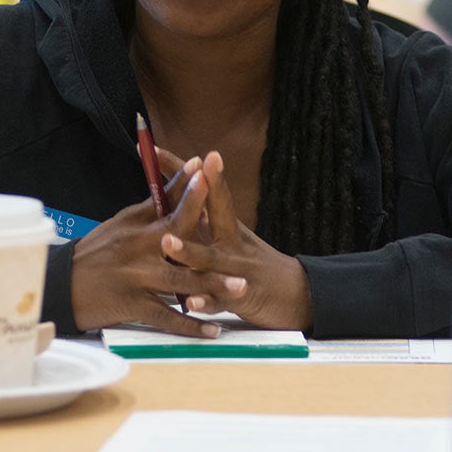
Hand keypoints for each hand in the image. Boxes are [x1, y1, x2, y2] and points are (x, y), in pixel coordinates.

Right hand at [67, 156, 249, 336]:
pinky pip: (166, 317)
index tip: (204, 169)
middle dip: (206, 231)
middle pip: (178, 237)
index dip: (187, 188)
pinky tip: (213, 330)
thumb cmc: (95, 253)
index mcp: (136, 226)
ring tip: (242, 288)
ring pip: (180, 281)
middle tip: (236, 232)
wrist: (61, 286)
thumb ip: (151, 207)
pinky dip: (190, 325)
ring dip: (212, 285)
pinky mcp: (134, 306)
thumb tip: (180, 181)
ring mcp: (137, 278)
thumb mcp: (120, 225)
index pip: (166, 203)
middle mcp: (139, 249)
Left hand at [161, 151, 313, 330]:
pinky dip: (206, 301)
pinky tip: (191, 303)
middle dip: (198, 194)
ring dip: (190, 250)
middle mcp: (232, 241)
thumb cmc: (256, 264)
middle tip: (186, 174)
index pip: (204, 190)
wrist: (298, 294)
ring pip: (210, 259)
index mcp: (227, 225)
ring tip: (167, 242)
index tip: (153, 148)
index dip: (181, 168)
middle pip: (216, 213)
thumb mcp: (233, 237)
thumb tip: (176, 196)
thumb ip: (206, 219)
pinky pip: (220, 300)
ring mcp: (237, 268)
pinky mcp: (241, 298)